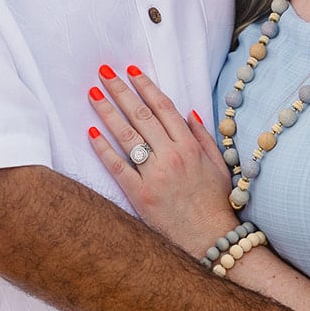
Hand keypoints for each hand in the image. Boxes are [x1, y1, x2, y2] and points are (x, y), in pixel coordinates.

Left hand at [88, 66, 236, 253]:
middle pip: (141, 115)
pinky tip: (91, 132)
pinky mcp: (140, 194)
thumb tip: (189, 112)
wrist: (210, 239)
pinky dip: (104, 148)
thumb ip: (203, 137)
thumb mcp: (218, 165)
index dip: (146, 87)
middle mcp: (172, 156)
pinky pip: (118, 166)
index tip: (132, 71)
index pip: (164, 108)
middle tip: (104, 72)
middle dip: (121, 91)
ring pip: (127, 136)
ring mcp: (155, 175)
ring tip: (93, 94)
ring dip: (108, 112)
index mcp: (190, 147)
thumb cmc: (215, 204)